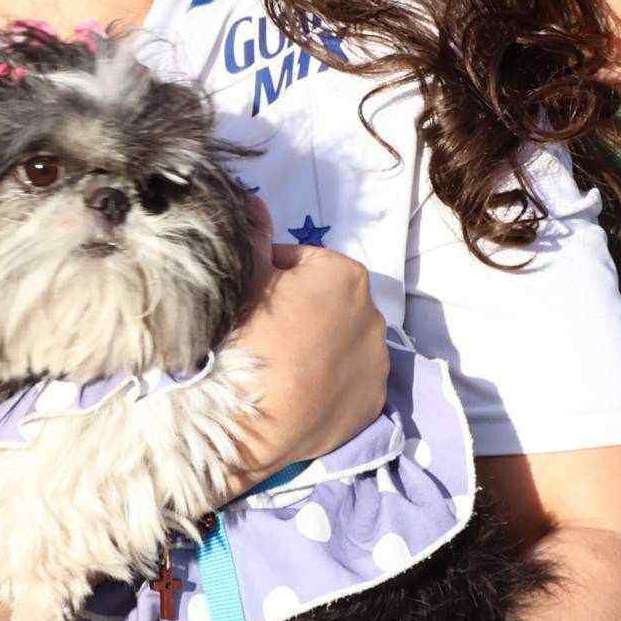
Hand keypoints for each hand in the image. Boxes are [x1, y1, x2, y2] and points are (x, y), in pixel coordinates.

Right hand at [222, 199, 386, 485]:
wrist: (247, 420)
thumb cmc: (247, 338)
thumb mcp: (244, 278)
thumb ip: (254, 235)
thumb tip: (255, 200)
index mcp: (345, 274)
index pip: (302, 264)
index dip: (272, 277)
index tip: (251, 298)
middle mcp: (374, 313)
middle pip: (327, 303)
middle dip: (301, 311)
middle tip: (263, 334)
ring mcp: (377, 361)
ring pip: (341, 342)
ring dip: (319, 346)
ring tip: (280, 365)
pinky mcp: (373, 402)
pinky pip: (350, 382)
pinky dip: (331, 383)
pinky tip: (300, 391)